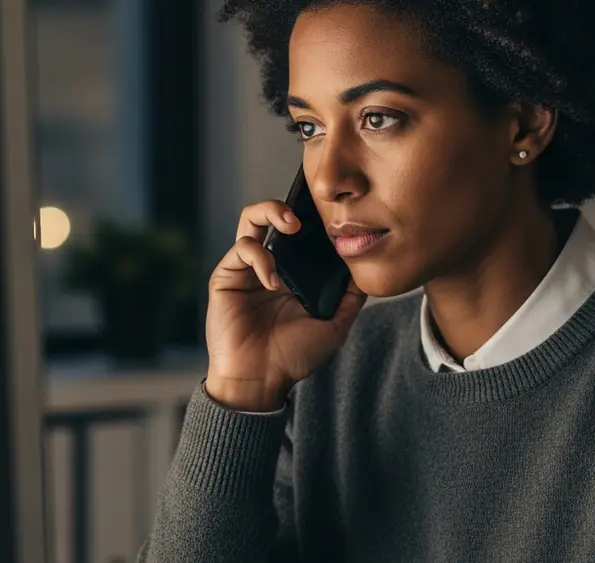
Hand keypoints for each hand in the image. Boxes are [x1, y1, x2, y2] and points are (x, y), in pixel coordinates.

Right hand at [205, 199, 366, 411]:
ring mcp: (246, 270)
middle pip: (270, 216)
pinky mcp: (226, 277)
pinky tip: (272, 281)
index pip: (298, 234)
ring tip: (290, 227)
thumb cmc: (294, 357)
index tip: (327, 214)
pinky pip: (242, 249)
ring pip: (250, 221)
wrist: (260, 380)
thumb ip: (351, 297)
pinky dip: (260, 258)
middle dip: (284, 206)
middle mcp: (268, 266)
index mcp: (292, 274)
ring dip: (270, 214)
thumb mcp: (334, 325)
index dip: (310, 220)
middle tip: (302, 217)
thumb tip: (368, 269)